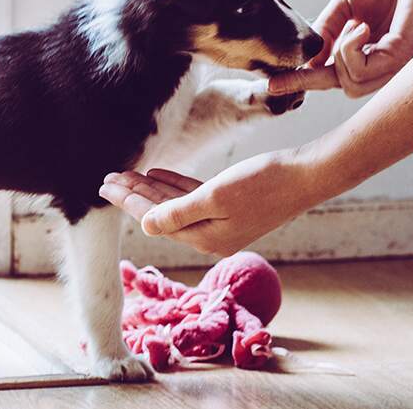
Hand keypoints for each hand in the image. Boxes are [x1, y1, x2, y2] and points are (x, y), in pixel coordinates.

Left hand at [99, 152, 330, 256]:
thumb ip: (178, 211)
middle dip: (133, 195)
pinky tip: (157, 174)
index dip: (127, 200)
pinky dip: (174, 186)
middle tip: (107, 178)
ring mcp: (222, 222)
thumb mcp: (216, 196)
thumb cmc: (264, 182)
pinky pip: (193, 198)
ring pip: (175, 205)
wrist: (306, 176)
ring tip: (126, 175)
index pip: (155, 218)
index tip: (105, 185)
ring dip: (150, 190)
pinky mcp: (232, 206)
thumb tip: (144, 225)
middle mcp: (211, 235)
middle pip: (161, 214)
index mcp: (205, 238)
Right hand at [270, 0, 412, 97]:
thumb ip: (325, 33)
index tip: (272, 84)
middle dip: (314, 73)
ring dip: (341, 53)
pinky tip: (361, 26)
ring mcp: (397, 62)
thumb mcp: (344, 6)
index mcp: (371, 51)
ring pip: (351, 83)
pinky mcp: (403, 56)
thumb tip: (305, 60)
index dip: (302, 81)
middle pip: (343, 86)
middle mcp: (386, 61)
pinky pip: (362, 70)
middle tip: (303, 59)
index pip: (336, 75)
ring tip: (355, 24)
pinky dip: (351, 48)